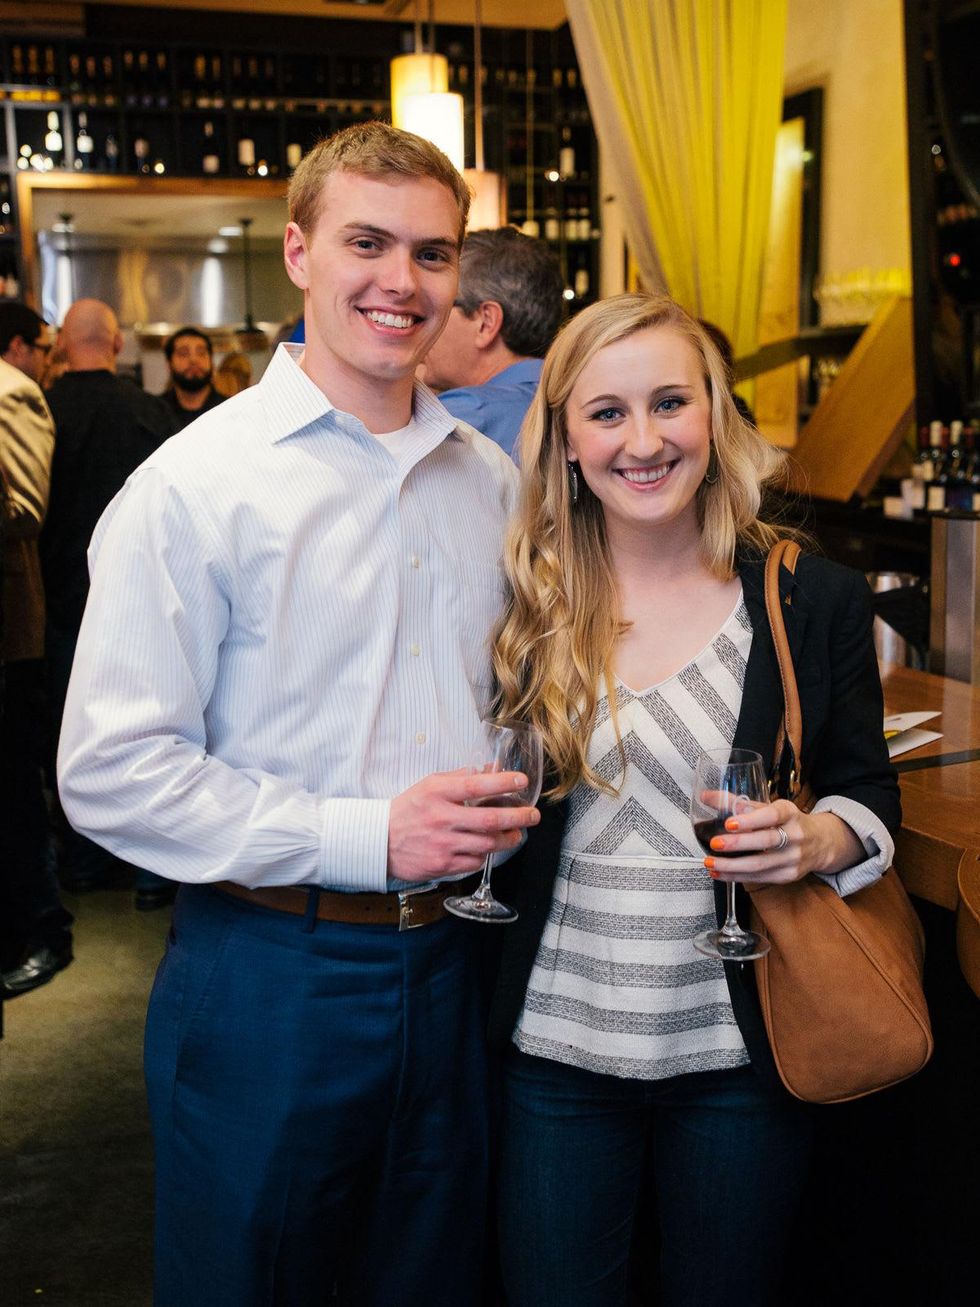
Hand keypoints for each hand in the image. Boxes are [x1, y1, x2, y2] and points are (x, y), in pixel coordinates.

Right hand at [388, 767, 540, 883]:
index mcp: (437, 793)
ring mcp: (443, 843)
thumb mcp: (429, 785)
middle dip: (518, 817)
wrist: (380, 841)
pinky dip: (486, 854)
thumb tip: (489, 770)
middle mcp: (441, 818)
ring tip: (517, 833)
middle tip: (533, 815)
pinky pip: (475, 861)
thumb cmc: (408, 810)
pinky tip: (487, 848)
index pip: (476, 785)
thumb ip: (459, 777)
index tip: (521, 781)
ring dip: (509, 838)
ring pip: (488, 843)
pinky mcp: (443, 864)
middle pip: (490, 819)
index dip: (503, 782)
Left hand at [700, 799, 860, 886]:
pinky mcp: (788, 875)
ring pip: (760, 865)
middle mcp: (795, 836)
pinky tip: (719, 872)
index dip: (751, 820)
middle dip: (738, 844)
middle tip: (715, 843)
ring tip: (710, 862)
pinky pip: (759, 878)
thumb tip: (706, 796)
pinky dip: (736, 876)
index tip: (730, 823)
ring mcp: (793, 858)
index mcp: (790, 814)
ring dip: (731, 866)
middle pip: (766, 841)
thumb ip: (738, 803)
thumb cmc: (788, 822)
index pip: (772, 816)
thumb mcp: (769, 808)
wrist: (820, 843)